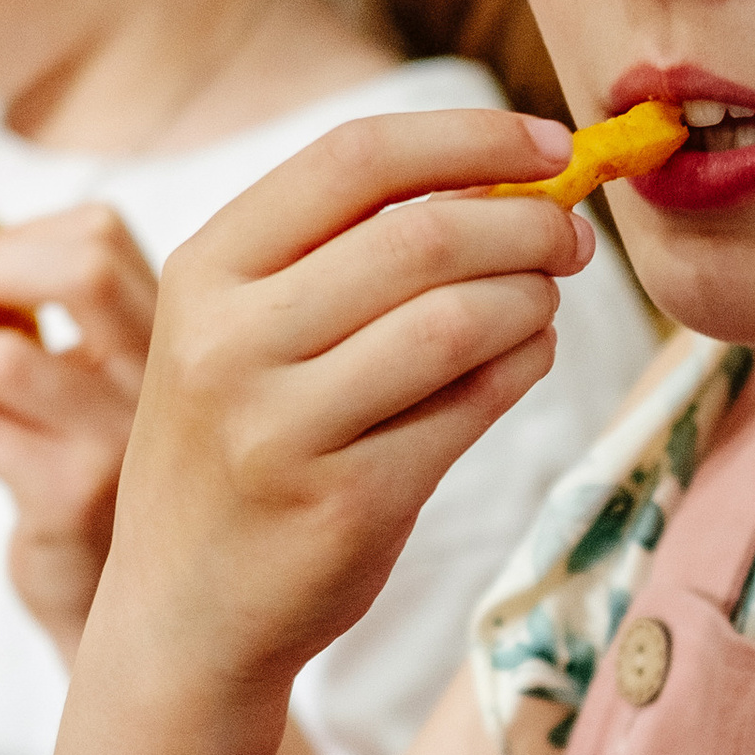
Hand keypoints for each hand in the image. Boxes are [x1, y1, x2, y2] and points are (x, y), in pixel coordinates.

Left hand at [0, 206, 157, 661]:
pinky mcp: (72, 496)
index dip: (14, 234)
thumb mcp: (89, 392)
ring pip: (6, 358)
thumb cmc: (94, 486)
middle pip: (83, 265)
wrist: (126, 610)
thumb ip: (44, 329)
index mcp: (166, 334)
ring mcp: (122, 438)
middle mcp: (160, 378)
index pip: (102, 234)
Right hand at [103, 107, 585, 705]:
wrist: (185, 616)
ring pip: (457, 320)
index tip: (549, 145)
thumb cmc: (237, 451)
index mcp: (203, 272)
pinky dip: (524, 365)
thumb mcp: (238, 334)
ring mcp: (286, 429)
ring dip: (531, 298)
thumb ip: (337, 254)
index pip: (353, 159)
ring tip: (544, 300)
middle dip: (525, 222)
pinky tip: (528, 354)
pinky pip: (472, 407)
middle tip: (569, 235)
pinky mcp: (351, 501)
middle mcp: (231, 343)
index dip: (471, 138)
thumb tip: (502, 177)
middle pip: (420, 237)